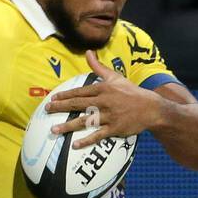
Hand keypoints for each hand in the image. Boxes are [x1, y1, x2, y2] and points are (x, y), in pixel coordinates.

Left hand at [45, 51, 165, 149]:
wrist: (151, 108)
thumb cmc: (131, 92)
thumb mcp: (115, 77)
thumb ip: (98, 67)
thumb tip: (88, 52)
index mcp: (103, 89)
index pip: (80, 92)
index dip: (65, 95)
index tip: (53, 99)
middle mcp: (104, 101)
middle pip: (78, 104)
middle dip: (61, 108)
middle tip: (47, 110)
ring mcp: (109, 116)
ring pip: (85, 121)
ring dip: (68, 125)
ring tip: (55, 129)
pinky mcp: (115, 128)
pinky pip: (98, 135)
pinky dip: (86, 140)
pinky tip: (75, 144)